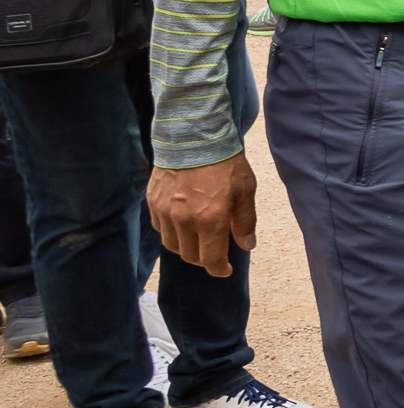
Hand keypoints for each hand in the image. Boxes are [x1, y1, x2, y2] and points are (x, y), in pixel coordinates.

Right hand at [147, 154, 257, 277]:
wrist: (194, 137)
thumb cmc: (224, 162)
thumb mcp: (245, 191)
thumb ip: (244, 221)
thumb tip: (246, 245)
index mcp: (210, 220)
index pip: (210, 259)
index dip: (218, 269)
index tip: (225, 270)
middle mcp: (184, 221)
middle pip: (190, 256)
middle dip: (204, 259)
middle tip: (215, 253)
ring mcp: (165, 212)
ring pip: (172, 245)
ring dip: (186, 248)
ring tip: (198, 239)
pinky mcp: (153, 202)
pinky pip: (160, 228)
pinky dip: (171, 232)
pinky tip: (182, 224)